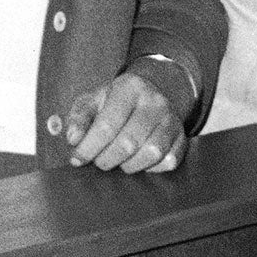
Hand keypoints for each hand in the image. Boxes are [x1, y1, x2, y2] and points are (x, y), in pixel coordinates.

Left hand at [65, 68, 187, 171]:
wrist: (152, 92)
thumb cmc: (116, 101)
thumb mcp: (93, 100)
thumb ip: (79, 117)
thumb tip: (73, 140)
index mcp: (128, 87)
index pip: (107, 124)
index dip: (89, 147)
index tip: (76, 159)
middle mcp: (154, 102)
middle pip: (129, 141)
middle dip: (107, 158)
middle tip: (99, 161)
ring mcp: (172, 120)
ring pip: (152, 153)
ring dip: (129, 165)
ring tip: (118, 161)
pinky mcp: (182, 138)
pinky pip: (169, 161)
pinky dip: (151, 168)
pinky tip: (138, 161)